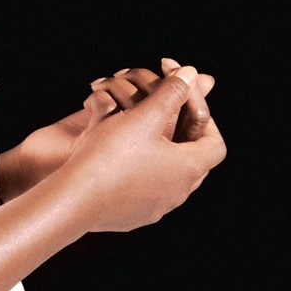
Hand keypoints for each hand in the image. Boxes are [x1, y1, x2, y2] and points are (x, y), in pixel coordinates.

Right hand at [2, 59, 217, 202]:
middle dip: (183, 135)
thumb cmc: (110, 155)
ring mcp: (156, 208)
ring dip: (161, 153)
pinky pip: (147, 191)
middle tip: (165, 115)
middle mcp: (178, 193)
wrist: (75, 199)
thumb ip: (171, 91)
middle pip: (194, 161)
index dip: (205, 120)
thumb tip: (191, 73)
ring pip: (170, 177)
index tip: (185, 104)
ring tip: (140, 133)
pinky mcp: (134, 217)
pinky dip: (141, 171)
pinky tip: (120, 157)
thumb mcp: (143, 115)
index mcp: (188, 168)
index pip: (216, 144)